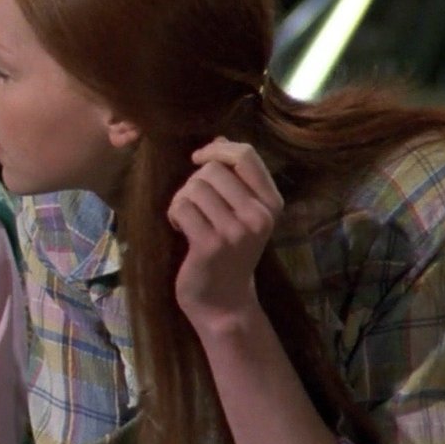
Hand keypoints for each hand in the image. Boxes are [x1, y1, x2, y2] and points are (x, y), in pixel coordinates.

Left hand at [167, 137, 283, 323]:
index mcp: (271, 203)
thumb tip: (220, 140)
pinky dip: (174, 214)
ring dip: (182, 200)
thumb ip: (235, 178)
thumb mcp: (242, 213)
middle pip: (212, 169)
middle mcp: (258, 216)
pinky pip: (182, 207)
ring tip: (189, 220)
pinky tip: (181, 230)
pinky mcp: (210, 245)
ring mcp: (236, 232)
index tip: (200, 159)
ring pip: (194, 186)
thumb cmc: (229, 252)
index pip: (245, 155)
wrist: (224, 302)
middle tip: (196, 207)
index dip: (217, 150)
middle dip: (195, 182)